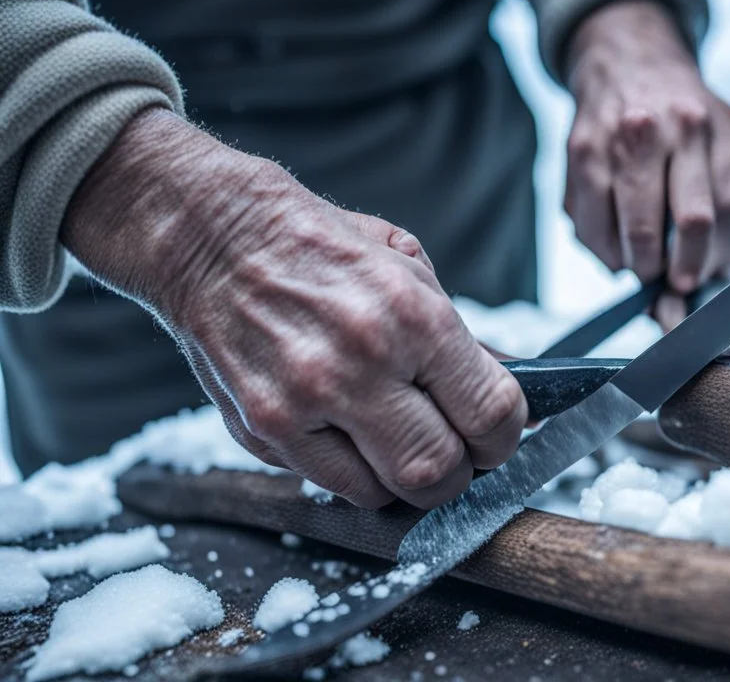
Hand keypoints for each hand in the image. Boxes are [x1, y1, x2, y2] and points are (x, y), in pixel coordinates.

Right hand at [62, 109, 527, 509]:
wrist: (212, 237)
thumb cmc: (319, 249)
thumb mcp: (410, 269)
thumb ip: (465, 343)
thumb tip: (516, 400)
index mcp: (412, 317)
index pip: (490, 414)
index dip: (505, 438)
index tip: (498, 436)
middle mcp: (359, 364)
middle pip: (440, 471)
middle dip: (461, 472)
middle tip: (457, 452)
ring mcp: (303, 405)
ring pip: (384, 493)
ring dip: (404, 479)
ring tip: (399, 441)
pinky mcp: (260, 432)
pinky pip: (329, 486)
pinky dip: (353, 473)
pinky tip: (350, 434)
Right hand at [564, 0, 729, 299]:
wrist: (623, 55)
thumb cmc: (680, 108)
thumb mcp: (719, 130)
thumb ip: (729, 190)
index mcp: (712, 125)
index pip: (725, 208)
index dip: (717, 255)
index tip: (707, 273)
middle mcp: (668, 128)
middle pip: (688, 222)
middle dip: (683, 269)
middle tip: (676, 282)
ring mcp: (619, 140)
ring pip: (635, 232)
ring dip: (641, 266)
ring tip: (644, 267)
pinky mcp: (580, 152)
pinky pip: (590, 225)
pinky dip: (603, 251)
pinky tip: (614, 250)